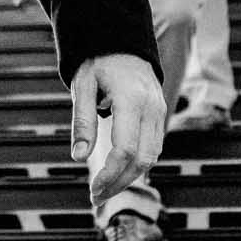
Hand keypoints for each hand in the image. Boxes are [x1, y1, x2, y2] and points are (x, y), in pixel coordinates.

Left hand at [69, 54, 165, 206]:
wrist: (123, 43)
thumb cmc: (98, 63)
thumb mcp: (82, 86)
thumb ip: (82, 121)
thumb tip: (79, 157)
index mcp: (131, 99)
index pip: (125, 149)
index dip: (110, 174)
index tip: (93, 190)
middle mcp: (151, 108)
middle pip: (142, 160)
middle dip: (119, 183)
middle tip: (96, 197)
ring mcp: (160, 111)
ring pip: (152, 157)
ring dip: (129, 178)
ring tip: (104, 189)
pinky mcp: (160, 115)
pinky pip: (154, 148)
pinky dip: (138, 165)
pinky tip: (118, 173)